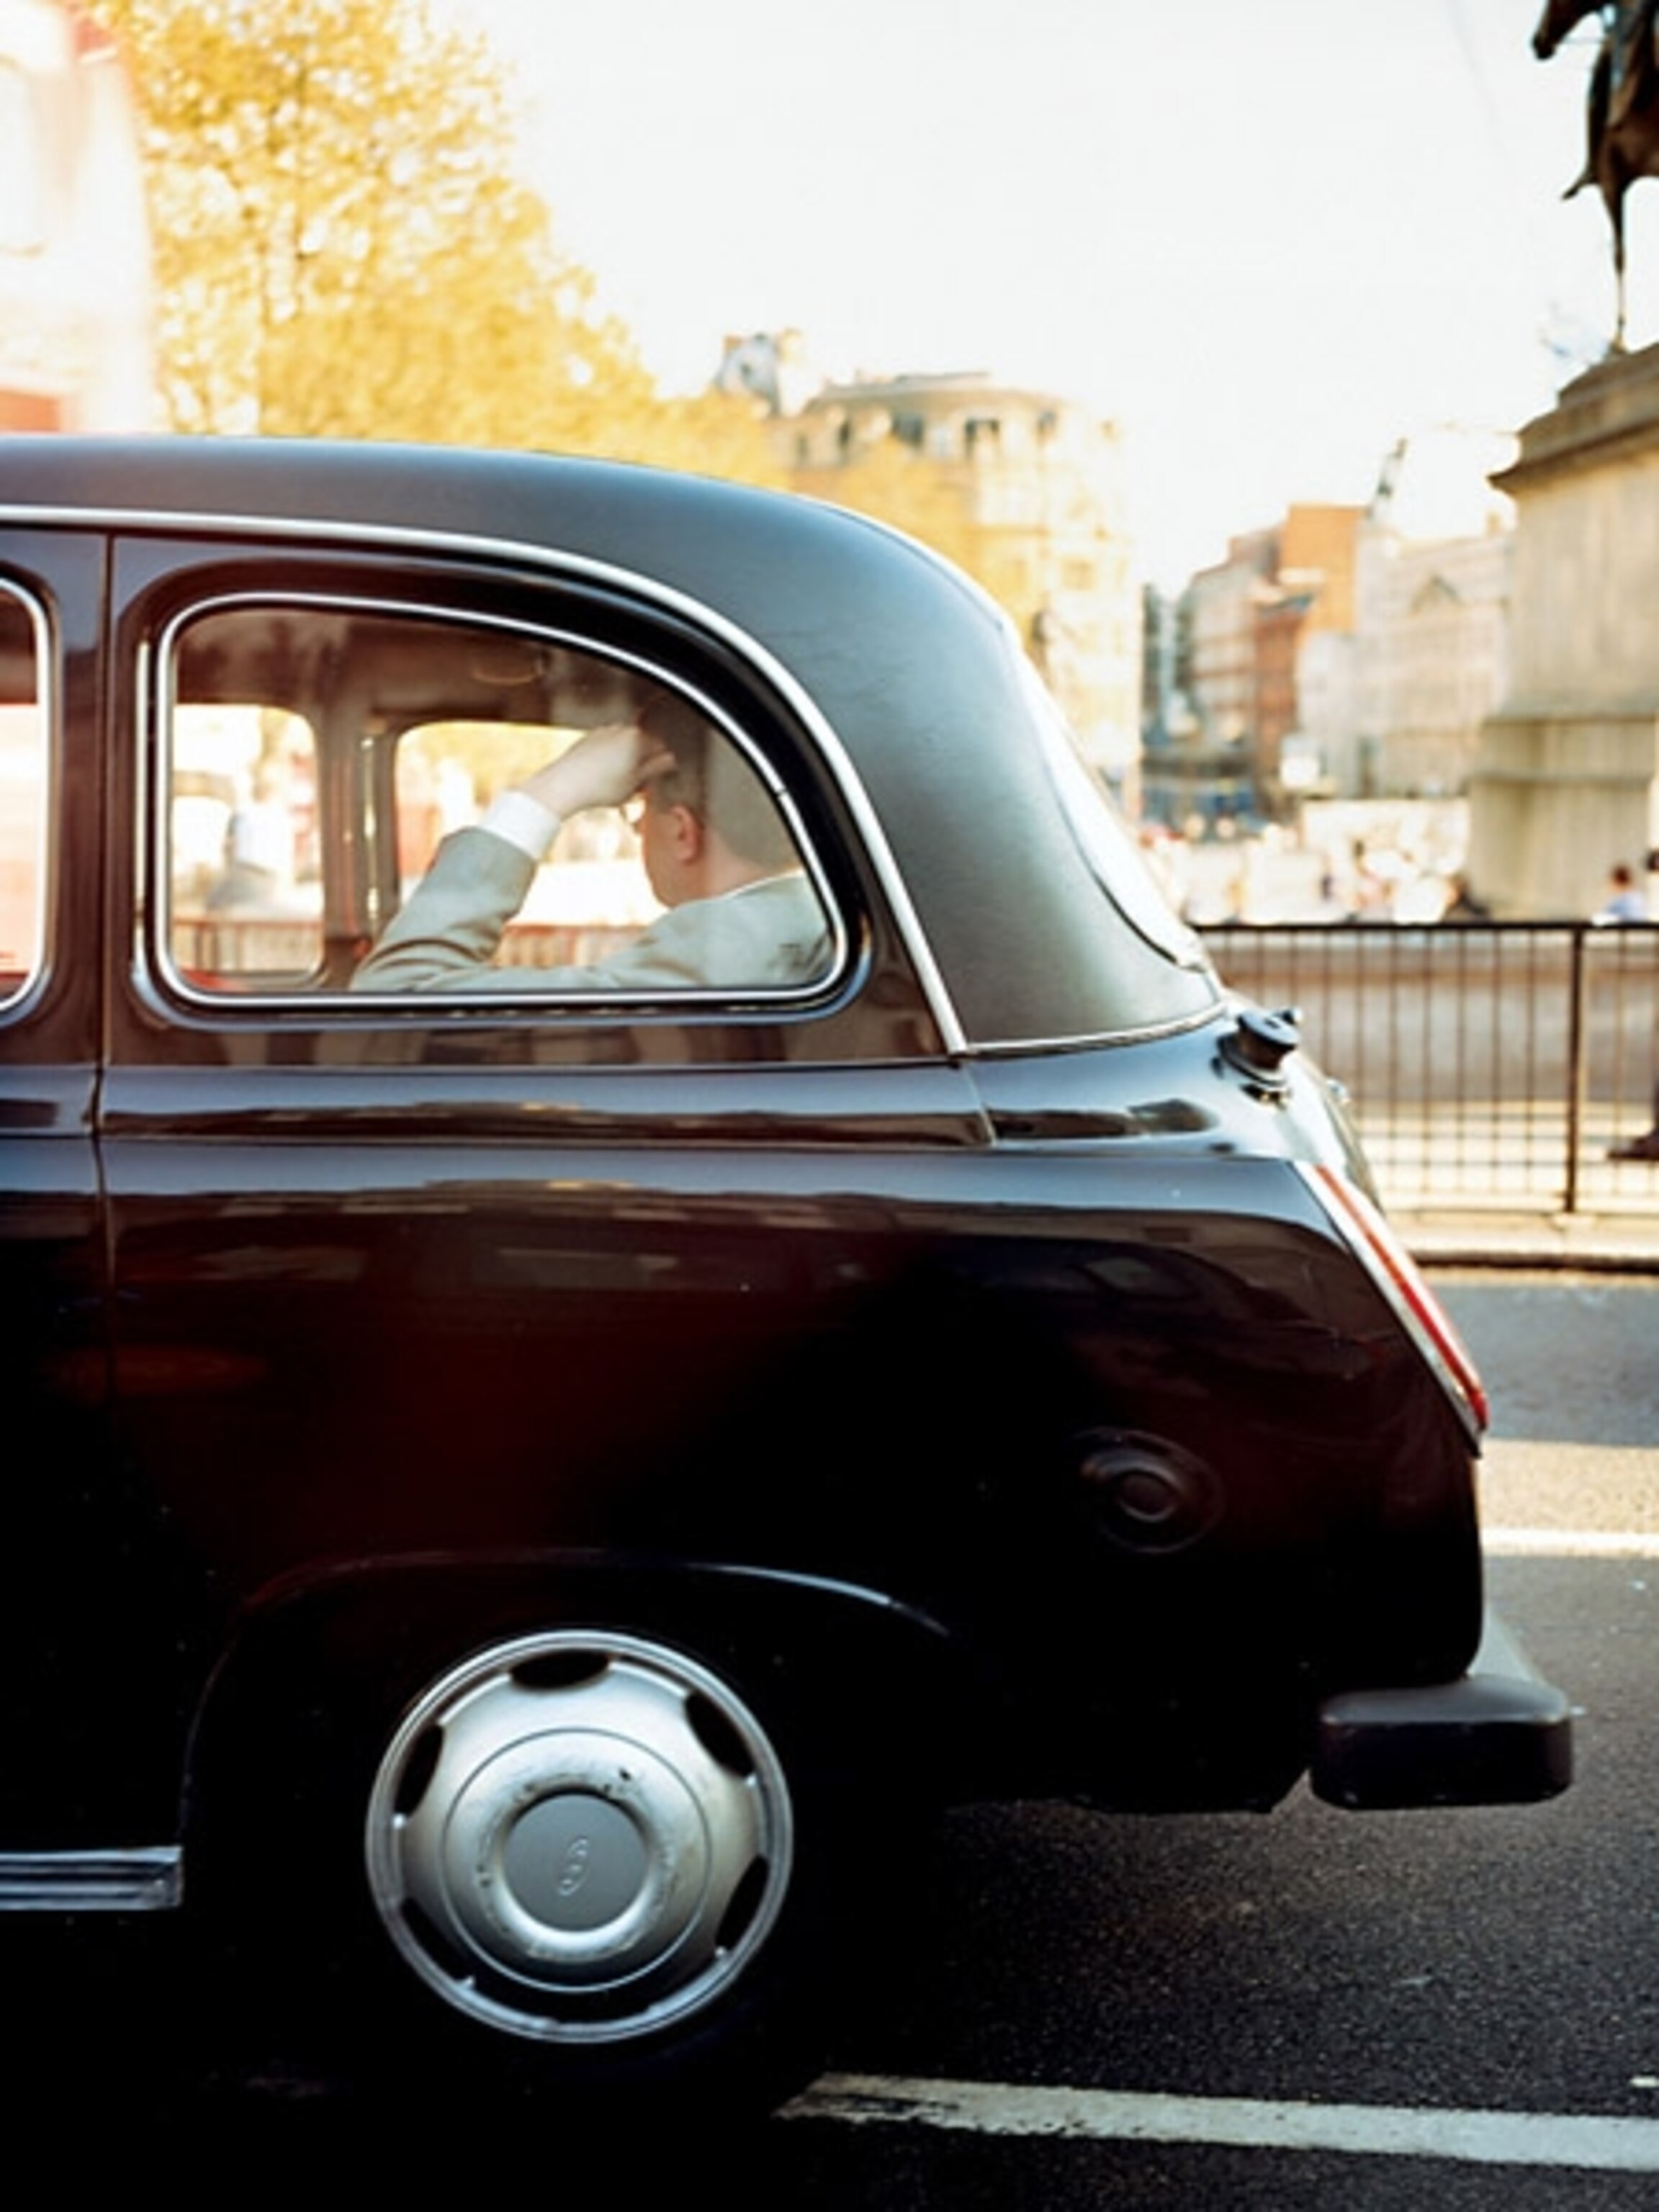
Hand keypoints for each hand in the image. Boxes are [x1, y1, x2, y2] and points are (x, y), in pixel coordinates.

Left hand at [514, 723, 673, 817]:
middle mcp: (619, 730)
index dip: (660, 766)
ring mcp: (601, 733)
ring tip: (617, 786)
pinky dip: (607, 762)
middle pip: (639, 746)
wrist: (564, 785)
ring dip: (623, 763)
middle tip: (636, 787)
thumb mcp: (636, 783)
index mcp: (637, 738)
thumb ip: (656, 769)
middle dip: (640, 764)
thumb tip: (669, 761)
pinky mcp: (586, 740)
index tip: (655, 779)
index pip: (659, 748)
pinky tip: (600, 780)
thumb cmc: (599, 786)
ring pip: (622, 748)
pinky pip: (605, 751)